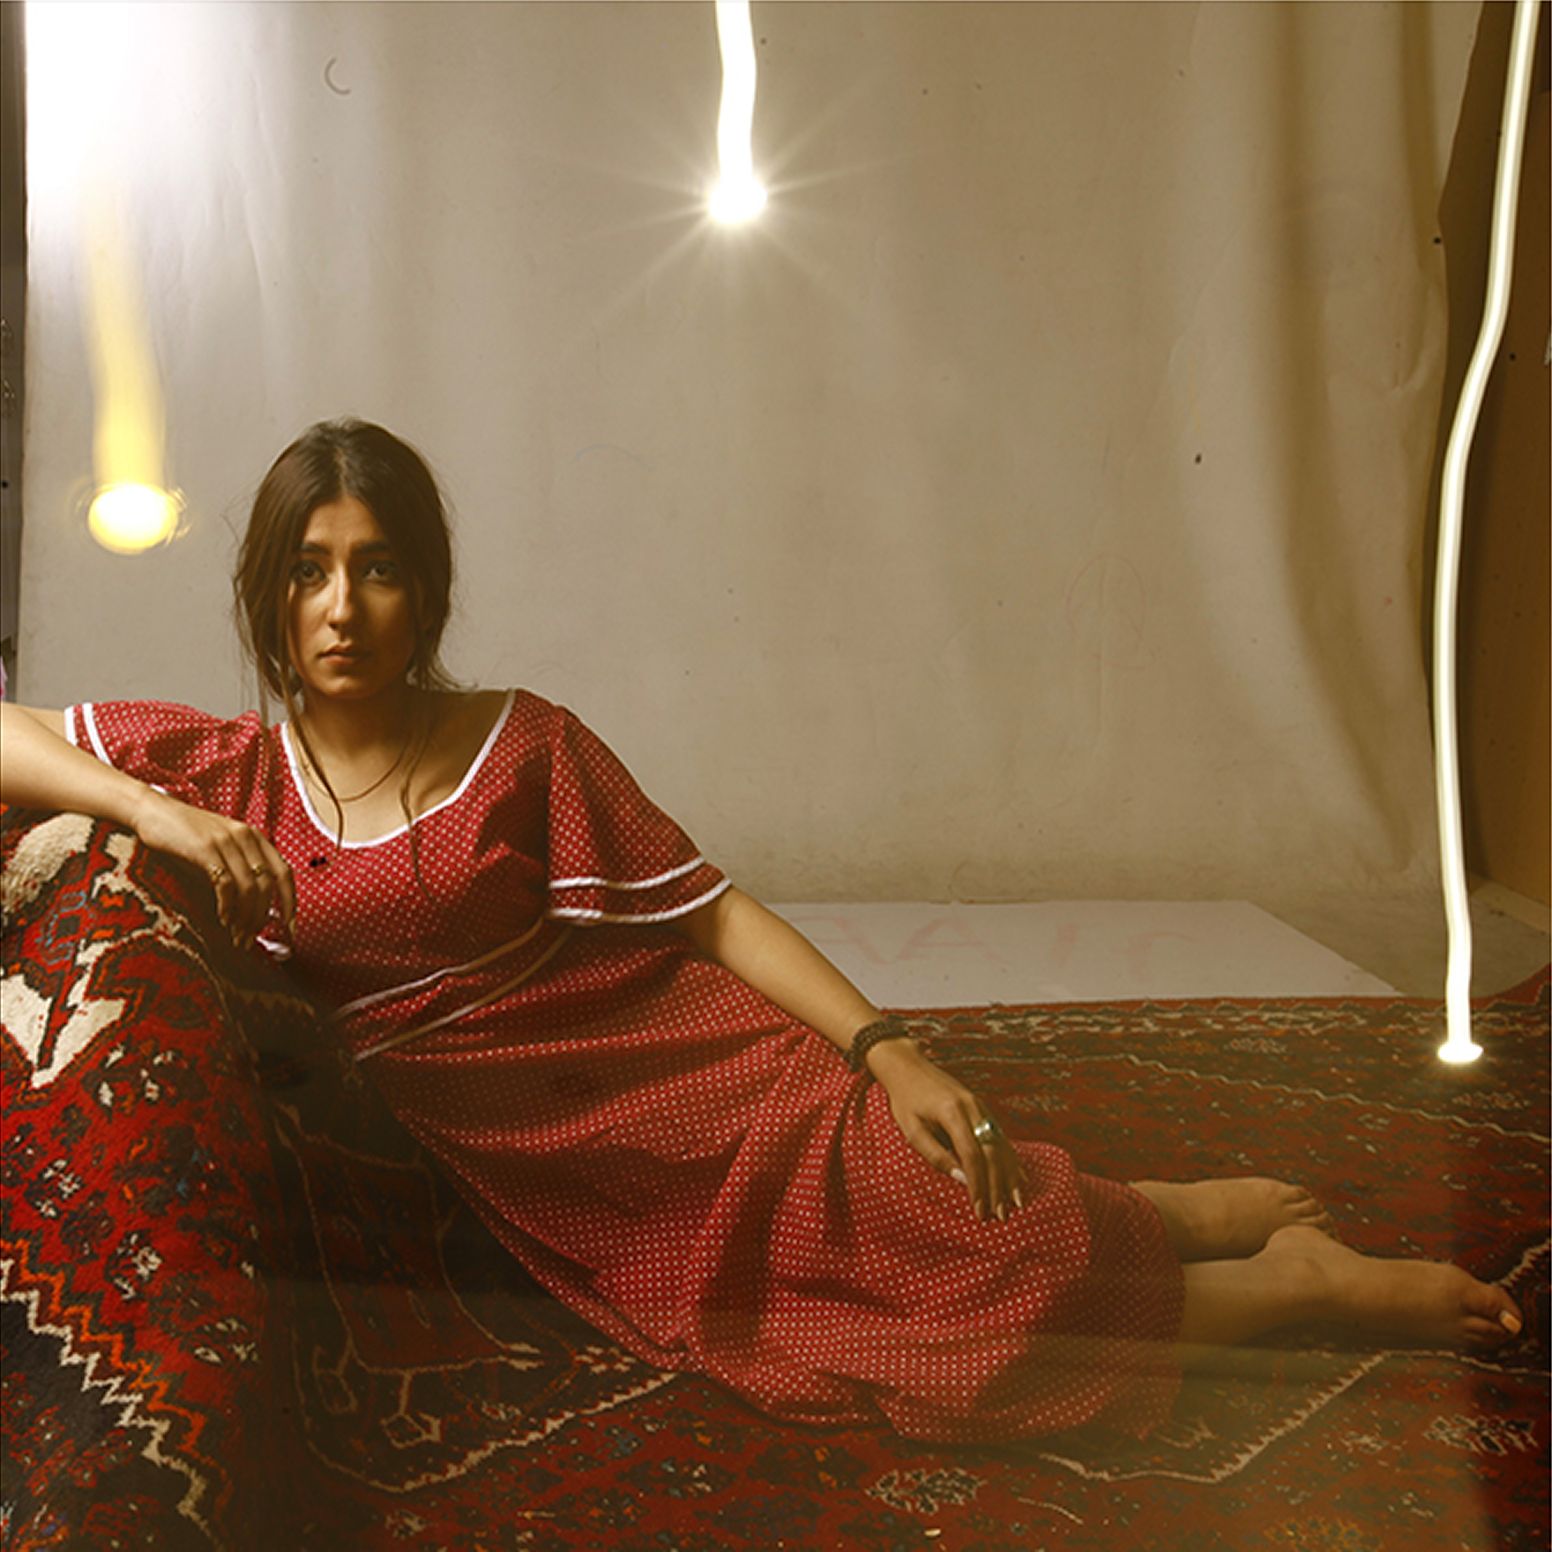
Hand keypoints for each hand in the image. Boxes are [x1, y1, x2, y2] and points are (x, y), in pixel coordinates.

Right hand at [129, 789, 295, 948]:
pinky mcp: (205, 848)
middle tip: (249, 940)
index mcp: (255, 838)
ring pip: (249, 888)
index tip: (289, 929)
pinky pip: (225, 883)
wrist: (153, 812)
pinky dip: (227, 906)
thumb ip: (239, 870)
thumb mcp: (221, 849)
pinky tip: (222, 919)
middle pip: (268, 885)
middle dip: (261, 918)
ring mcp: (227, 841)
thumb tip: (252, 911)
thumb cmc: (186, 838)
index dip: (290, 903)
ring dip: (244, 918)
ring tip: (235, 937)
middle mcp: (246, 837)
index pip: (285, 873)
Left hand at [866, 1040, 1028, 1221]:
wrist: (908, 1067)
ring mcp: (981, 1107)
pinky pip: (1001, 1137)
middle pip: (992, 1153)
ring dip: (1009, 1177)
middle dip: (998, 1187)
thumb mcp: (912, 1130)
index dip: (978, 1186)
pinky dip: (1011, 1159)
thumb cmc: (905, 1100)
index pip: (972, 1156)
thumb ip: (936, 1155)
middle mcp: (973, 1109)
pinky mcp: (982, 1109)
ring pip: (1002, 1146)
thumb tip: (962, 1179)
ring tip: (1016, 1203)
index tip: (980, 1211)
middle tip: (1001, 1216)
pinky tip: (1019, 1178)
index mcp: (953, 1113)